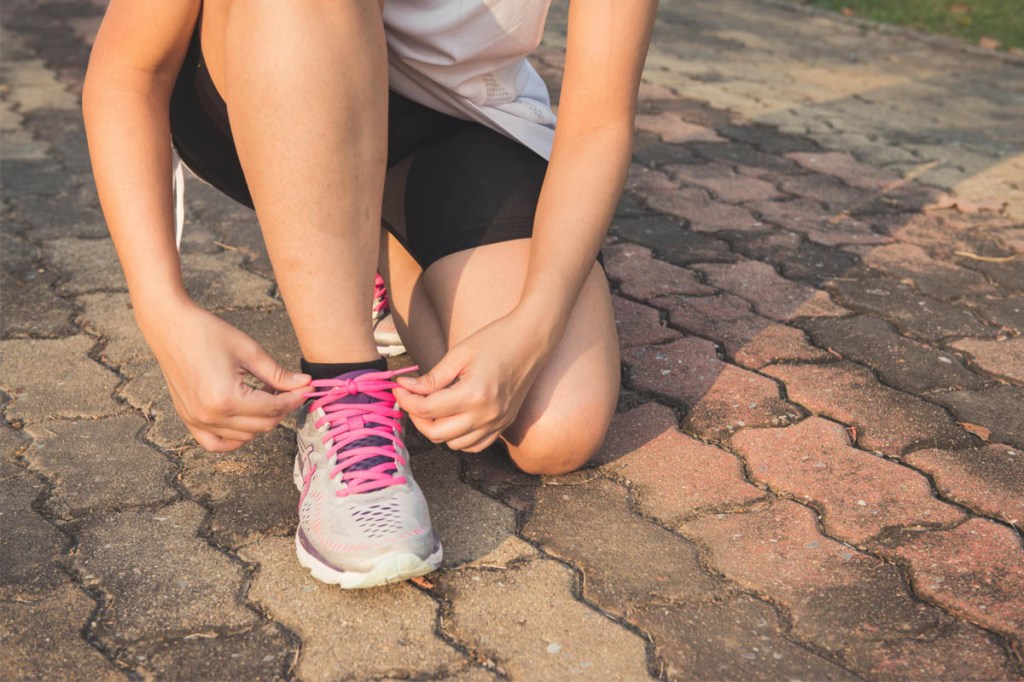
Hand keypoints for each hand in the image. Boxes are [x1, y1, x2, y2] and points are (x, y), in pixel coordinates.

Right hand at [138, 299, 311, 451]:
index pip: (273, 409)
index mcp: (226, 398)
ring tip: (262, 394)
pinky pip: (216, 443)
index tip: (307, 389)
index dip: (294, 399)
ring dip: (261, 420)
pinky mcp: (188, 419)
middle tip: (287, 389)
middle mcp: (210, 415)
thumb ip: (278, 375)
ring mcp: (197, 421)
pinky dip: (235, 437)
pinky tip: (245, 420)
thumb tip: (305, 385)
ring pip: (245, 436)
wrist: (170, 326)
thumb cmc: (208, 333)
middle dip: (281, 409)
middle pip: (263, 426)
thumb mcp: (249, 351)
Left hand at [393, 309, 554, 452]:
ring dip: (437, 429)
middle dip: (417, 417)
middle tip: (411, 398)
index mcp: (474, 395)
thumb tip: (406, 388)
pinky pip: (474, 446)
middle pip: (437, 433)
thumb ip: (432, 378)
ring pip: (454, 445)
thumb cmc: (496, 340)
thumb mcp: (459, 354)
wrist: (532, 340)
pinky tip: (453, 418)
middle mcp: (486, 415)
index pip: (427, 409)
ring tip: (432, 407)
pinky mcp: (504, 425)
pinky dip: (458, 438)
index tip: (399, 388)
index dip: (406, 400)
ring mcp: (497, 423)